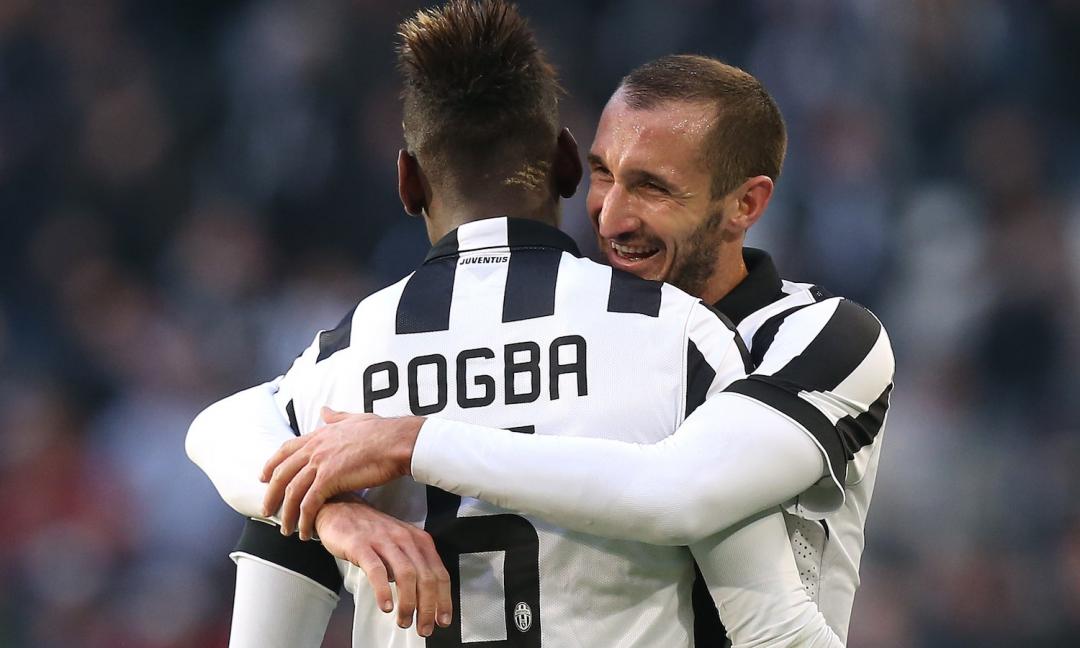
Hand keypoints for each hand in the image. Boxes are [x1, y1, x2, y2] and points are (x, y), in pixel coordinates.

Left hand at [260, 407, 424, 538]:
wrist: (396, 441)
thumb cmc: (382, 431)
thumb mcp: (354, 418)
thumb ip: (336, 417)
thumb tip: (324, 410)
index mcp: (318, 435)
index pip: (285, 450)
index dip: (271, 464)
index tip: (263, 477)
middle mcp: (314, 448)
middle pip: (281, 474)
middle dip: (271, 494)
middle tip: (267, 510)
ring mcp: (320, 463)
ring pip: (292, 492)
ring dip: (287, 514)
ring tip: (286, 530)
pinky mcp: (329, 479)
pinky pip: (309, 504)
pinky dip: (304, 520)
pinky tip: (306, 532)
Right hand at [315, 496, 451, 636]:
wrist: (340, 509)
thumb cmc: (371, 531)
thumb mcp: (400, 545)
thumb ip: (413, 566)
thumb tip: (426, 599)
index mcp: (419, 540)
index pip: (439, 573)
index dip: (443, 599)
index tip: (443, 620)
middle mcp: (405, 539)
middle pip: (426, 577)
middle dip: (428, 607)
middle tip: (423, 627)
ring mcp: (384, 541)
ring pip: (406, 574)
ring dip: (408, 603)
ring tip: (404, 620)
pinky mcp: (362, 545)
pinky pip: (377, 570)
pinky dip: (383, 591)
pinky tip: (386, 606)